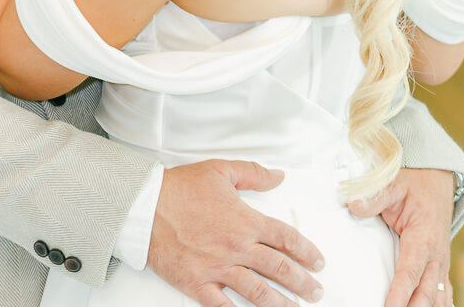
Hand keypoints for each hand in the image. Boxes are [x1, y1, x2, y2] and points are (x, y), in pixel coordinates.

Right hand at [148, 160, 324, 306]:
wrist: (145, 205)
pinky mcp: (198, 284)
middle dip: (303, 283)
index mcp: (245, 220)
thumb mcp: (220, 170)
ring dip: (282, 304)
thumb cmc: (180, 188)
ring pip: (259, 293)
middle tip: (316, 292)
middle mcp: (237, 247)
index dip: (307, 251)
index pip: (286, 238)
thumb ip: (253, 173)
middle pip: (279, 268)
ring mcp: (218, 268)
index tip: (318, 261)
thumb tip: (279, 176)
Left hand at [348, 168, 453, 306]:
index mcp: (423, 238)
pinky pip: (444, 292)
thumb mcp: (393, 183)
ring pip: (437, 297)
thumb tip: (354, 206)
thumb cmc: (414, 181)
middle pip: (425, 293)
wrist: (436, 175)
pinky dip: (440, 305)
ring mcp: (441, 261)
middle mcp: (436, 254)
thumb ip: (374, 197)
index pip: (409, 273)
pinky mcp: (441, 263)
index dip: (399, 295)